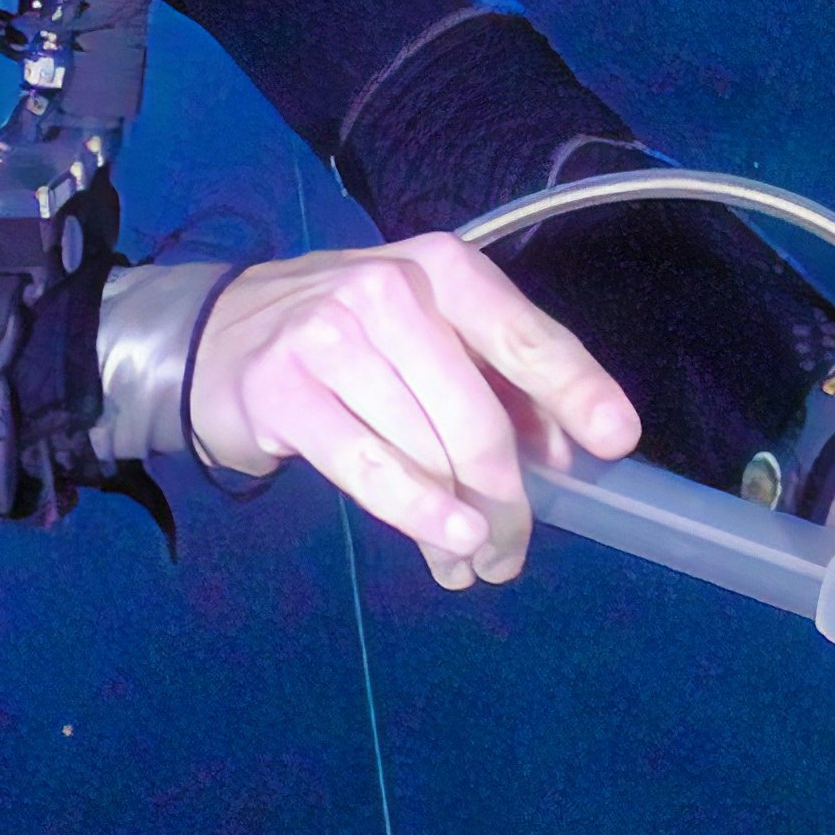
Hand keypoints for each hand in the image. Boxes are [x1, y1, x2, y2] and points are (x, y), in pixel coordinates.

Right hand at [187, 234, 640, 586]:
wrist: (218, 335)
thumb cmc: (349, 341)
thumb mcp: (430, 341)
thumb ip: (499, 386)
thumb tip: (567, 453)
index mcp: (442, 270)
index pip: (524, 336)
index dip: (576, 390)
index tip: (616, 443)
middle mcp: (389, 290)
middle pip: (478, 416)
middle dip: (509, 498)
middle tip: (513, 552)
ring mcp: (329, 334)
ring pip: (427, 451)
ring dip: (462, 523)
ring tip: (472, 564)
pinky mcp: (283, 389)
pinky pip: (369, 466)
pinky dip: (417, 512)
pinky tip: (444, 544)